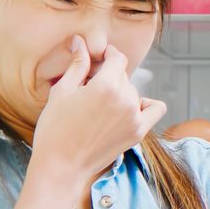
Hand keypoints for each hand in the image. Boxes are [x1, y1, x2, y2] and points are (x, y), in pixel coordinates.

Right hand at [31, 35, 165, 189]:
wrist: (61, 167)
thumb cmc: (55, 128)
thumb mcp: (62, 91)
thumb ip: (78, 65)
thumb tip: (81, 41)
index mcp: (107, 85)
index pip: (117, 58)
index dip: (107, 55)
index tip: (98, 59)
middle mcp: (126, 99)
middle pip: (123, 76)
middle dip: (108, 77)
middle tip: (88, 89)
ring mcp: (135, 117)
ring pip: (133, 92)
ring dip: (120, 93)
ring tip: (99, 105)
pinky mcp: (138, 133)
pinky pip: (154, 109)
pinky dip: (145, 105)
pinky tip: (129, 108)